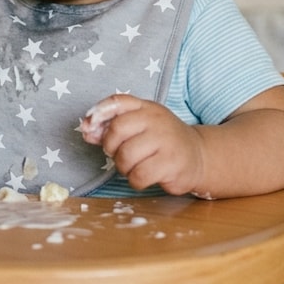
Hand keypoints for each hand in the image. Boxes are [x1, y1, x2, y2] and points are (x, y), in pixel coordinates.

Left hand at [78, 95, 204, 194]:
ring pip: (125, 156)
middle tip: (121, 154)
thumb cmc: (161, 141)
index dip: (97, 115)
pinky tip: (145, 176)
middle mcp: (156, 120)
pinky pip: (139, 175)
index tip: (89, 129)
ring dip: (124, 168)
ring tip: (135, 166)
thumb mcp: (140, 126)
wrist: (197, 155)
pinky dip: (136, 180)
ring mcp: (166, 140)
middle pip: (116, 131)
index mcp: (146, 107)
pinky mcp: (172, 163)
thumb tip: (85, 130)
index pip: (116, 102)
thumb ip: (111, 127)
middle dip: (111, 148)